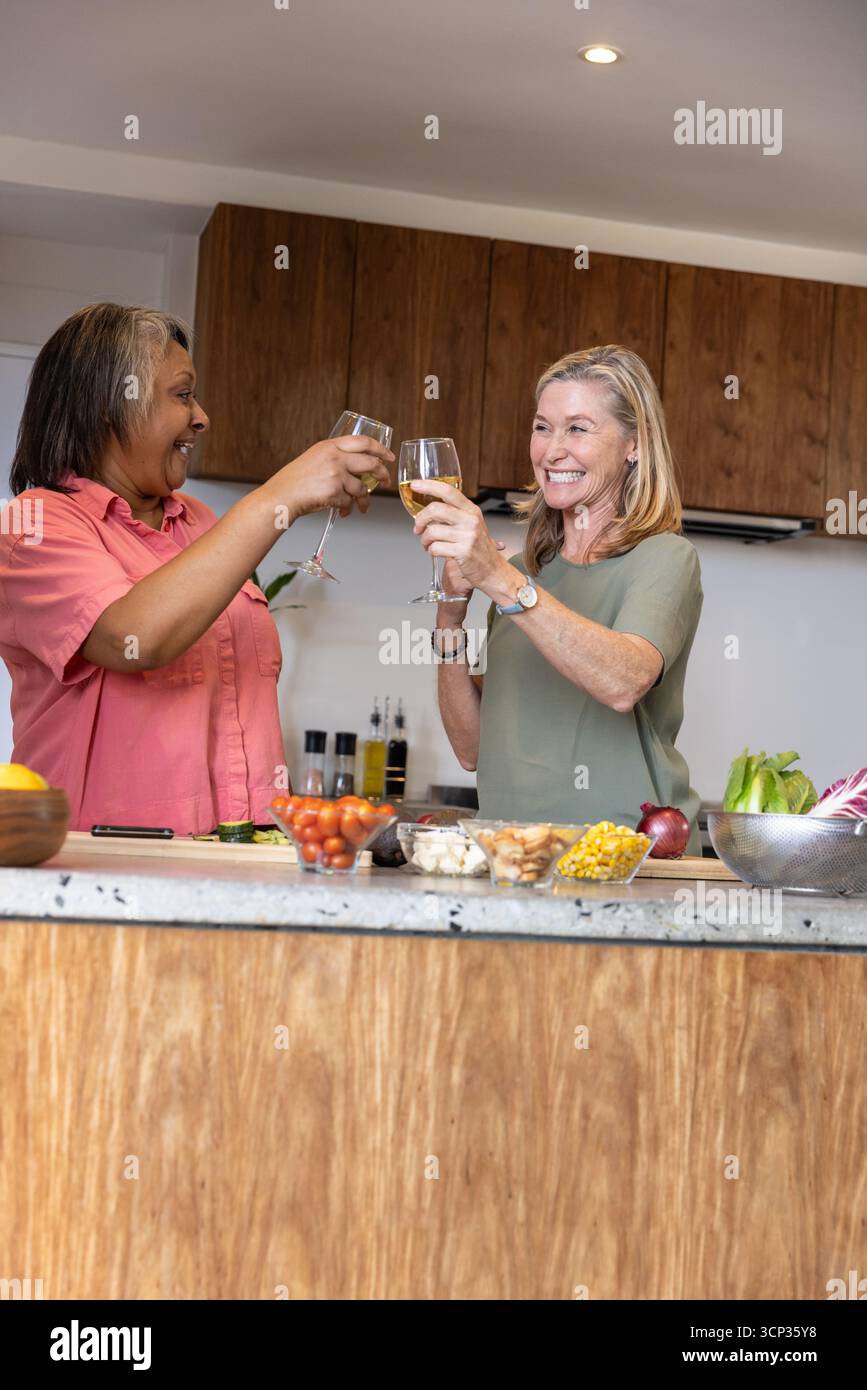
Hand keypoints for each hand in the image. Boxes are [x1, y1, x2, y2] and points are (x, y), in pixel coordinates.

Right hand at [271, 435, 393, 519]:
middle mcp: (334, 457)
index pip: (363, 441)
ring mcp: (335, 475)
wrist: (281, 496)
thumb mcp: (314, 458)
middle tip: (385, 482)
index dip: (380, 449)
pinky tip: (343, 512)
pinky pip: (350, 502)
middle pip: (371, 463)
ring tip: (362, 506)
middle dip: (382, 475)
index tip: (388, 456)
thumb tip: (357, 466)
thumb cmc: (294, 481)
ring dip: (364, 500)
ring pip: (362, 488)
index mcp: (329, 446)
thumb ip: (334, 457)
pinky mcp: (334, 492)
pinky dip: (348, 510)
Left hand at [411, 479, 507, 592]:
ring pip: (432, 531)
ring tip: (428, 544)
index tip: (415, 485)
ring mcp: (467, 536)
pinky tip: (436, 552)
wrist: (493, 571)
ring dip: (424, 540)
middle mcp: (470, 520)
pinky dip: (431, 551)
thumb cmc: (479, 549)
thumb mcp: (472, 525)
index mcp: (471, 510)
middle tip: (417, 528)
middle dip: (420, 519)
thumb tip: (428, 509)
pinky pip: (435, 548)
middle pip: (436, 509)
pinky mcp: (462, 551)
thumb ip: (455, 515)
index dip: (429, 486)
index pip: (448, 491)